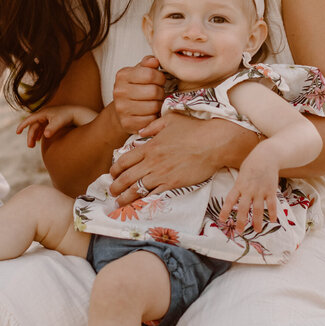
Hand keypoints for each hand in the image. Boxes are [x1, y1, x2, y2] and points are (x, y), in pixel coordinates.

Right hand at [16, 105, 97, 147]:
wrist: (77, 114)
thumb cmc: (68, 117)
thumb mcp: (59, 122)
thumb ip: (52, 128)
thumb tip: (45, 135)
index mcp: (43, 113)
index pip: (30, 119)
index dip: (22, 125)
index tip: (17, 132)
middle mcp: (44, 114)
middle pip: (33, 126)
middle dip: (30, 136)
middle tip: (30, 146)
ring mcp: (48, 117)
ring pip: (37, 128)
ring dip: (34, 136)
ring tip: (33, 145)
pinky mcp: (51, 121)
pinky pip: (42, 128)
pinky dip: (39, 134)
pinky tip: (40, 140)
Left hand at [109, 112, 258, 204]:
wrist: (213, 143)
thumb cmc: (194, 130)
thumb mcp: (170, 120)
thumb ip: (152, 126)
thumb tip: (141, 131)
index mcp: (150, 147)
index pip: (124, 160)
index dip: (115, 169)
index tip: (112, 174)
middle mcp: (152, 162)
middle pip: (126, 177)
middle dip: (115, 186)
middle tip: (111, 191)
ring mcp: (162, 174)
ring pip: (137, 189)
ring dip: (125, 197)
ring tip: (119, 202)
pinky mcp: (173, 184)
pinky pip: (154, 195)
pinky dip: (144, 201)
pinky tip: (138, 205)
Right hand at [111, 56, 165, 134]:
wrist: (122, 109)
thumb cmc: (135, 88)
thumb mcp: (139, 72)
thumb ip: (148, 64)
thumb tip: (154, 61)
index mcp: (123, 75)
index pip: (150, 74)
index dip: (160, 78)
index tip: (160, 81)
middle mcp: (119, 91)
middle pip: (154, 91)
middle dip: (161, 92)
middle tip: (158, 94)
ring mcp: (122, 108)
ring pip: (154, 107)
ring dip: (158, 105)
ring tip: (155, 103)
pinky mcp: (127, 123)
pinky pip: (150, 120)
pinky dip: (154, 117)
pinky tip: (150, 113)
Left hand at [218, 148, 279, 233]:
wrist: (267, 156)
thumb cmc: (252, 164)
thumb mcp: (242, 173)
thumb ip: (239, 185)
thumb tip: (236, 197)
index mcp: (239, 185)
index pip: (230, 200)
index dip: (225, 211)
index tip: (222, 220)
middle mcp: (249, 190)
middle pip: (244, 208)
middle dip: (241, 221)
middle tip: (240, 231)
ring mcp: (260, 191)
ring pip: (258, 209)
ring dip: (258, 221)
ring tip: (257, 230)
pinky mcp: (271, 190)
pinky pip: (272, 204)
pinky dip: (272, 213)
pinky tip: (273, 221)